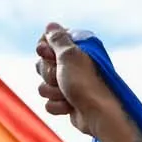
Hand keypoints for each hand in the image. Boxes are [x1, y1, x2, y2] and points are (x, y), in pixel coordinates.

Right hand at [35, 22, 120, 137]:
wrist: (99, 115)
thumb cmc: (86, 83)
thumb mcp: (69, 55)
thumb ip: (58, 39)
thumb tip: (51, 26)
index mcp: (77, 48)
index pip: (49, 40)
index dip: (45, 49)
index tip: (48, 54)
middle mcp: (73, 64)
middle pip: (42, 63)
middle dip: (48, 73)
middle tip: (62, 77)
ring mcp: (70, 83)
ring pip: (43, 84)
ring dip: (53, 91)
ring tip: (68, 94)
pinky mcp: (67, 101)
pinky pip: (49, 101)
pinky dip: (58, 105)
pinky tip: (70, 107)